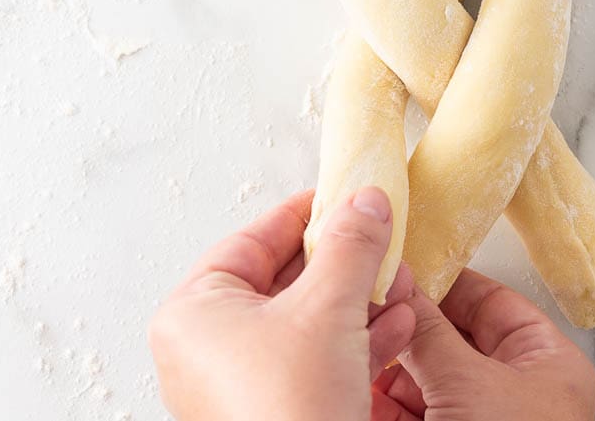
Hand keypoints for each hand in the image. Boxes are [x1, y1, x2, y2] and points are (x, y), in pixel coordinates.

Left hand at [149, 188, 416, 420]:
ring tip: (399, 282)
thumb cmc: (287, 414)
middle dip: (344, 262)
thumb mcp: (328, 307)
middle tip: (380, 238)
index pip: (252, 239)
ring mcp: (239, 383)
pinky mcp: (274, 410)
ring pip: (306, 321)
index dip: (305, 214)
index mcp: (194, 312)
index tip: (343, 195)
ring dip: (360, 300)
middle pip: (283, 280)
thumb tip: (365, 201)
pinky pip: (314, 359)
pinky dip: (356, 340)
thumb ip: (351, 245)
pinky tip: (398, 328)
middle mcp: (207, 347)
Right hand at [371, 269, 594, 420]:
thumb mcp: (468, 385)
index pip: (492, 302)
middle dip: (408, 327)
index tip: (404, 267)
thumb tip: (402, 281)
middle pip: (454, 340)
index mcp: (547, 364)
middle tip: (370, 304)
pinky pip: (413, 414)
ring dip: (390, 364)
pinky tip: (358, 384)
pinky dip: (384, 401)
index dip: (446, 281)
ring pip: (429, 379)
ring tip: (356, 342)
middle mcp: (517, 392)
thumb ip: (430, 330)